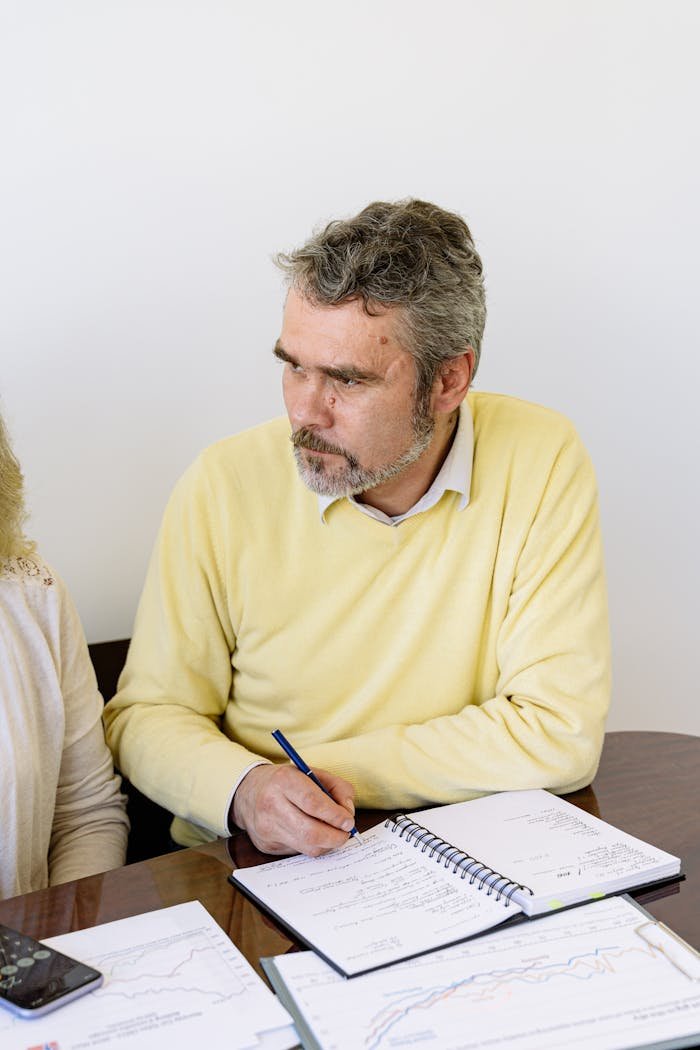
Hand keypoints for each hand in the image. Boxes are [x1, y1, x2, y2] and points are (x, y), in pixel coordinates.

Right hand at [231, 764, 355, 856]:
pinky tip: (310, 833)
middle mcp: (271, 805)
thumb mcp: (312, 773)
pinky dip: (312, 845)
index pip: (313, 803)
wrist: (248, 792)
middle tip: (345, 833)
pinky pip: (298, 852)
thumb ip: (338, 787)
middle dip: (335, 837)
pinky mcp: (266, 845)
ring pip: (307, 847)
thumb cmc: (287, 781)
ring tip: (331, 832)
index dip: (335, 815)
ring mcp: (266, 828)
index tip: (348, 821)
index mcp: (283, 781)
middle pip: (310, 832)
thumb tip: (348, 813)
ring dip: (326, 843)